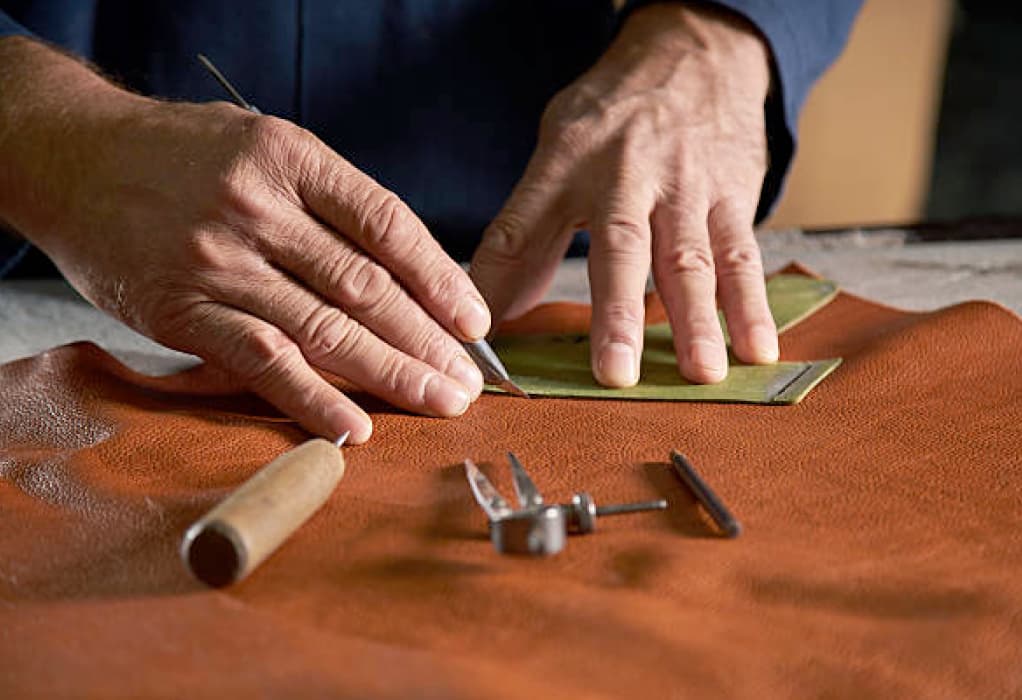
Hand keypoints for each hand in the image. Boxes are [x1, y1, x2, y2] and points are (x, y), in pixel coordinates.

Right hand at [0, 38, 489, 442]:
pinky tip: (357, 429)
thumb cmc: (181, 156)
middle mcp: (257, 207)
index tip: (474, 320)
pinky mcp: (183, 311)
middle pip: (366, 285)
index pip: (387, 225)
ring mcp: (219, 261)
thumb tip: (406, 272)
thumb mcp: (261, 145)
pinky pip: (261, 361)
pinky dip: (312, 400)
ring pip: (325, 327)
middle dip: (427, 339)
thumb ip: (327, 202)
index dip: (441, 278)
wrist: (72, 158)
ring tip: (439, 402)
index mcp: (290, 156)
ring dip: (392, 373)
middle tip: (468, 380)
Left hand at [471, 3, 777, 386]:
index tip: (489, 334)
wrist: (696, 54)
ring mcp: (688, 188)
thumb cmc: (613, 118)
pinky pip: (742, 256)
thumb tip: (492, 311)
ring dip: (696, 319)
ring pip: (691, 258)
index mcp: (570, 163)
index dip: (504, 277)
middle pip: (622, 246)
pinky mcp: (733, 199)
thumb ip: (525, 232)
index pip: (526, 224)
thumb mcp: (555, 153)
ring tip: (701, 372)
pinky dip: (752, 305)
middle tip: (615, 373)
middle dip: (617, 313)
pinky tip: (758, 348)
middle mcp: (629, 175)